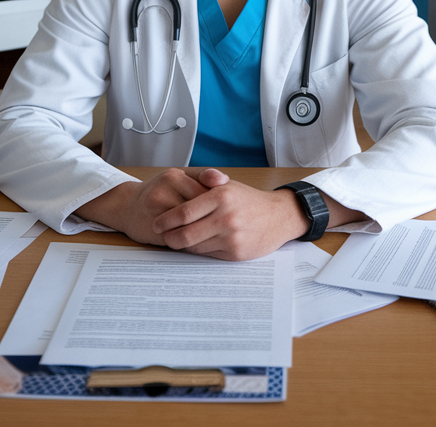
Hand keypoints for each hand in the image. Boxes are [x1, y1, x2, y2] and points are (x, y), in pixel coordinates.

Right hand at [75, 167, 212, 246]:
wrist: (127, 207)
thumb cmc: (160, 192)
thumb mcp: (180, 178)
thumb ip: (202, 177)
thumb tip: (224, 180)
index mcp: (174, 175)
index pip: (207, 190)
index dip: (220, 203)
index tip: (228, 209)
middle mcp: (163, 190)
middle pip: (201, 208)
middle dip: (213, 217)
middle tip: (224, 223)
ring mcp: (157, 211)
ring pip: (192, 224)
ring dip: (205, 230)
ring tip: (214, 232)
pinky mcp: (154, 230)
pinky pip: (181, 238)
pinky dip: (193, 241)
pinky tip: (200, 240)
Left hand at [152, 169, 309, 260]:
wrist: (279, 216)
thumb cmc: (248, 200)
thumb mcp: (228, 184)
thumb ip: (203, 181)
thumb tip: (176, 185)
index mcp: (220, 196)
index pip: (183, 212)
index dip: (166, 220)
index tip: (157, 223)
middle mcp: (226, 216)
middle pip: (185, 234)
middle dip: (169, 237)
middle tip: (162, 235)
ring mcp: (231, 236)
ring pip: (195, 247)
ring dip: (182, 245)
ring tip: (177, 239)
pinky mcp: (236, 252)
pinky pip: (208, 254)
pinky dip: (198, 250)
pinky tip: (195, 245)